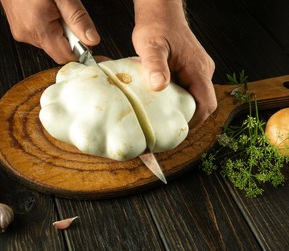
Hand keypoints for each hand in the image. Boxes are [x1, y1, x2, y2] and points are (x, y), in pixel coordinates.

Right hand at [0, 0, 99, 63]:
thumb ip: (78, 19)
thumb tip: (92, 40)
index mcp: (39, 29)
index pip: (66, 56)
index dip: (79, 50)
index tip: (85, 38)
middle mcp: (28, 35)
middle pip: (58, 50)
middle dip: (69, 37)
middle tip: (66, 14)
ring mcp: (21, 33)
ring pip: (50, 43)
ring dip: (58, 30)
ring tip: (54, 9)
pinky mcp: (19, 29)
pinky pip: (41, 35)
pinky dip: (48, 26)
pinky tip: (46, 10)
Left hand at [132, 0, 216, 127]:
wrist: (161, 14)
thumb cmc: (157, 26)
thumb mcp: (150, 46)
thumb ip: (155, 65)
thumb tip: (159, 86)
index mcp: (198, 69)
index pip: (206, 104)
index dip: (195, 121)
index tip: (177, 129)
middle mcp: (203, 71)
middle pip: (202, 104)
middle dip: (187, 118)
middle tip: (166, 127)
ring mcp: (198, 70)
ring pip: (195, 98)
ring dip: (181, 108)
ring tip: (163, 116)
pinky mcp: (191, 70)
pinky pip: (189, 90)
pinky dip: (178, 99)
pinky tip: (162, 101)